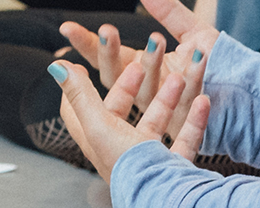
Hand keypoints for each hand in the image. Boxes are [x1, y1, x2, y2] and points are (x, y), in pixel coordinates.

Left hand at [53, 54, 211, 176]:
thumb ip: (80, 94)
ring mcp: (148, 158)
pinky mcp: (173, 165)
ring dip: (167, 97)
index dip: (79, 89)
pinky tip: (202, 101)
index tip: (83, 66)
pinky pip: (186, 137)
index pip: (79, 112)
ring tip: (178, 78)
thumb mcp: (98, 123)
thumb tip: (57, 67)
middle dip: (133, 86)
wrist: (165, 194)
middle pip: (121, 112)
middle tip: (141, 65)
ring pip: (156, 121)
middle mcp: (120, 149)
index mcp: (97, 141)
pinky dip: (194, 119)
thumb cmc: (128, 163)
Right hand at [59, 0, 224, 138]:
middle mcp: (148, 91)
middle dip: (110, 53)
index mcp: (144, 71)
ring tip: (158, 37)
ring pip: (148, 88)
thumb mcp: (194, 31)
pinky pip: (186, 97)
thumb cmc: (220, 65)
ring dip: (151, 62)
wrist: (250, 97)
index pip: (108, 59)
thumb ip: (168, 11)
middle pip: (118, 77)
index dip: (88, 45)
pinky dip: (192, 76)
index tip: (67, 28)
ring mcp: (166, 107)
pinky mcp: (189, 119)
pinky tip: (197, 56)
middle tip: (107, 30)